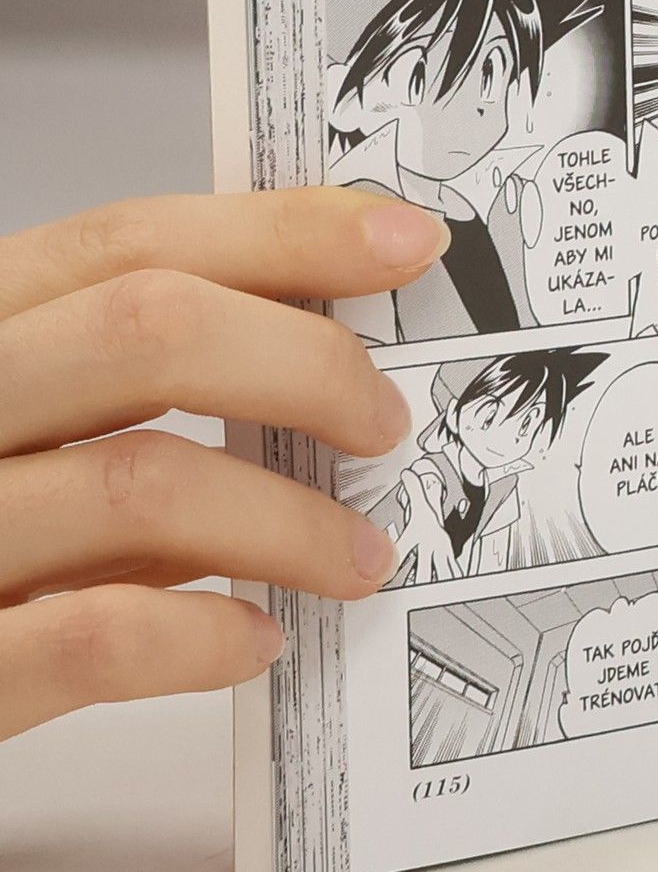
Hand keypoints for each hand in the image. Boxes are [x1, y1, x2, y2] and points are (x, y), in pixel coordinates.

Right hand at [0, 189, 449, 741]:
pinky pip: (94, 637)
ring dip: (290, 523)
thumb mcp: (16, 429)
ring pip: (142, 484)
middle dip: (305, 365)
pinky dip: (202, 634)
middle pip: (145, 331)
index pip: (127, 242)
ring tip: (358, 558)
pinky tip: (253, 639)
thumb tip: (317, 357)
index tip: (405, 240)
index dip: (281, 232)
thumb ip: (123, 389)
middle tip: (384, 423)